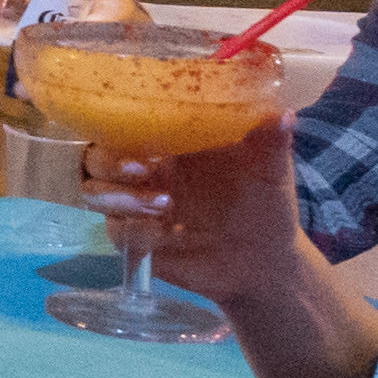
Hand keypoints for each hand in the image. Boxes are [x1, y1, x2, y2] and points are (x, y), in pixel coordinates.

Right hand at [84, 117, 303, 303]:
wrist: (264, 263)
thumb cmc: (266, 206)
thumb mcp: (273, 172)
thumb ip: (272, 143)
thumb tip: (283, 114)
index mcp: (170, 140)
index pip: (127, 118)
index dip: (120, 117)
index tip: (137, 122)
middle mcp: (144, 167)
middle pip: (96, 153)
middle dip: (109, 160)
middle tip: (142, 170)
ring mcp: (134, 203)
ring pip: (93, 190)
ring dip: (119, 197)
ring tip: (163, 207)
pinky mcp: (134, 238)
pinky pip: (115, 230)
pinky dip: (134, 229)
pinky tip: (165, 234)